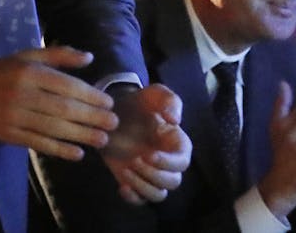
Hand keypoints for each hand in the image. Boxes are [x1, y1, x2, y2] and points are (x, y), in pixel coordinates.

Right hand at [0, 46, 117, 160]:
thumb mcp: (27, 56)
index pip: (66, 85)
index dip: (90, 96)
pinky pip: (38, 143)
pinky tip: (77, 153)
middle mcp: (22, 93)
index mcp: (29, 71)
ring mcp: (14, 116)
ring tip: (102, 140)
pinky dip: (59, 149)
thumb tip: (89, 57)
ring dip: (81, 135)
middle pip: (63, 108)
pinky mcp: (8, 135)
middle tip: (113, 124)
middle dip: (91, 117)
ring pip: (53, 128)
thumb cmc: (1, 71)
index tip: (109, 103)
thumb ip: (58, 55)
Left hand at [101, 83, 190, 204]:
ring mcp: (151, 174)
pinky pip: (140, 200)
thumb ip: (169, 101)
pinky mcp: (135, 181)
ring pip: (158, 194)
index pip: (182, 162)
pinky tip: (122, 186)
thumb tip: (176, 120)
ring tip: (126, 171)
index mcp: (177, 144)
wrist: (113, 111)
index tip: (149, 154)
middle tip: (134, 161)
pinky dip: (133, 198)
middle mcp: (167, 162)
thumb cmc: (139, 102)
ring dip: (144, 187)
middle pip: (172, 182)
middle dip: (154, 175)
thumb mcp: (154, 94)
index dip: (168, 162)